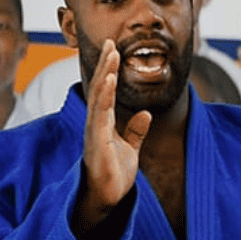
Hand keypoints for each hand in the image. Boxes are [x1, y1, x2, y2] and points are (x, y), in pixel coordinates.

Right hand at [76, 39, 152, 230]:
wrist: (108, 197)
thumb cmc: (115, 173)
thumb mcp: (130, 148)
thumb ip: (135, 131)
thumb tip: (146, 113)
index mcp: (103, 122)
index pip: (105, 91)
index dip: (108, 70)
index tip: (113, 49)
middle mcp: (95, 122)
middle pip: (99, 88)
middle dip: (105, 65)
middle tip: (110, 42)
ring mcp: (94, 131)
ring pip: (98, 96)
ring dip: (105, 74)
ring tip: (111, 54)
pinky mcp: (96, 141)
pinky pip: (99, 114)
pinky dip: (104, 95)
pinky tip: (108, 80)